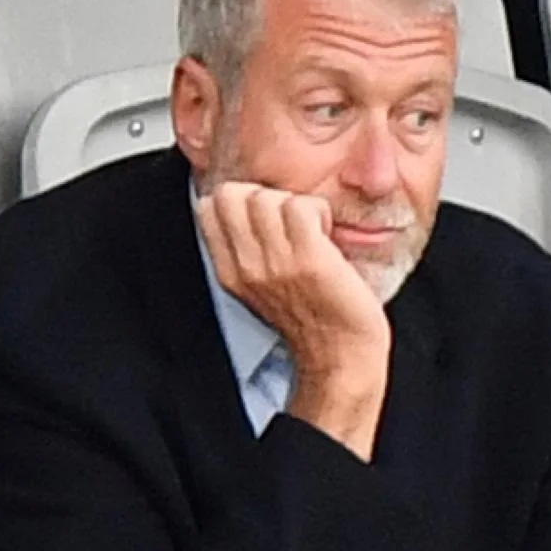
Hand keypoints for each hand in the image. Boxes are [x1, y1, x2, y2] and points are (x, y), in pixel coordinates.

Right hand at [196, 182, 389, 459]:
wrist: (341, 356)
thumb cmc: (313, 320)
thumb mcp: (262, 286)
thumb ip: (248, 249)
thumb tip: (252, 204)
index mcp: (230, 272)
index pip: (208, 206)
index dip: (241, 199)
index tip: (267, 219)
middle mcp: (246, 267)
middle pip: (231, 194)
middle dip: (264, 196)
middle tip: (289, 222)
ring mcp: (276, 264)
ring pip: (266, 196)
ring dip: (295, 204)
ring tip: (310, 231)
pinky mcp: (309, 260)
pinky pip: (301, 206)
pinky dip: (318, 211)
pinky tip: (327, 235)